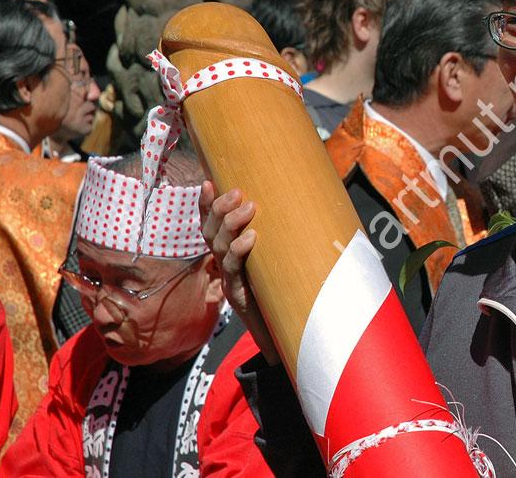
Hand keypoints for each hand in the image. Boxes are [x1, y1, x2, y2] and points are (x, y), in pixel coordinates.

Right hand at [200, 182, 279, 364]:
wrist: (286, 334)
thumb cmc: (287, 290)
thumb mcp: (282, 258)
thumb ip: (285, 237)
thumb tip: (309, 200)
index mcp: (231, 253)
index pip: (212, 224)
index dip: (206, 204)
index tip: (208, 181)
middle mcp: (226, 264)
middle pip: (211, 231)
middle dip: (220, 208)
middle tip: (238, 192)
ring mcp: (230, 280)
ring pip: (219, 247)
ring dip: (231, 224)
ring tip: (249, 207)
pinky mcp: (238, 296)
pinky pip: (233, 270)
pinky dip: (240, 251)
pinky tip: (251, 238)